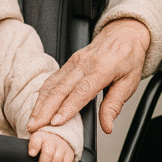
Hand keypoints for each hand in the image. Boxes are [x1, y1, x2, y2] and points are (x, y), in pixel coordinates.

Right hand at [28, 18, 149, 133]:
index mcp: (102, 69)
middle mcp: (84, 64)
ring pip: (52, 84)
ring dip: (40, 104)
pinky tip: (37, 107)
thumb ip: (114, 105)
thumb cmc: (128, 58)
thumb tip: (107, 126)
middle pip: (61, 89)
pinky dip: (43, 95)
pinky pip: (53, 79)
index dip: (67, 108)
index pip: (81, 91)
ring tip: (32, 121)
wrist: (124, 34)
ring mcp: (74, 62)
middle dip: (45, 110)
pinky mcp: (69, 63)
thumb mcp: (129, 82)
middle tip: (35, 127)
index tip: (56, 122)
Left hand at [28, 131, 75, 161]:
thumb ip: (30, 150)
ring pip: (57, 160)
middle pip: (47, 154)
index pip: (37, 139)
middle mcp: (52, 140)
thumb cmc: (43, 144)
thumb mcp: (34, 144)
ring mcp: (62, 147)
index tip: (31, 154)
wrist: (58, 139)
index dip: (34, 147)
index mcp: (41, 137)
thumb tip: (27, 158)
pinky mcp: (69, 154)